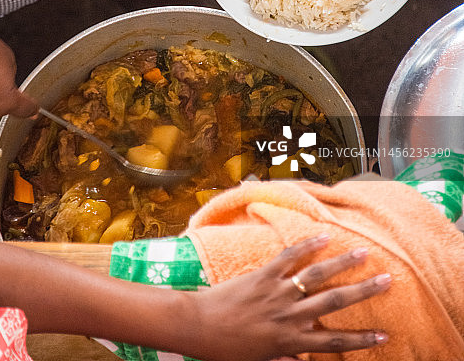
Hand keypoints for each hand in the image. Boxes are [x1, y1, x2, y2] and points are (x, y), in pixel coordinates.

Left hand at [194, 234, 389, 360]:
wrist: (198, 328)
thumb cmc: (226, 350)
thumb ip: (286, 359)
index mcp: (291, 342)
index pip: (334, 342)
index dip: (361, 339)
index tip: (384, 335)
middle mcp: (290, 316)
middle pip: (335, 302)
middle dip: (364, 291)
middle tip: (387, 280)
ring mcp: (277, 292)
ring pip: (317, 275)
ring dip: (343, 263)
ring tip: (364, 253)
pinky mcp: (263, 274)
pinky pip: (289, 257)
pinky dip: (307, 246)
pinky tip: (324, 236)